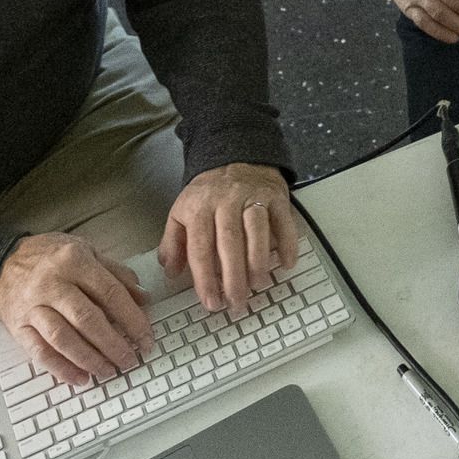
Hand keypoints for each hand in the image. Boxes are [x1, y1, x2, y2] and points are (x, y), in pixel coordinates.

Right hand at [0, 232, 153, 386]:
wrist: (0, 264)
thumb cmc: (48, 258)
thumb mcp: (85, 251)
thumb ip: (115, 273)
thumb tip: (143, 298)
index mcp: (74, 261)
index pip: (111, 293)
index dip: (133, 319)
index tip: (146, 338)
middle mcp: (52, 283)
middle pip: (88, 320)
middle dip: (113, 345)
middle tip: (130, 360)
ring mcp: (33, 306)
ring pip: (64, 339)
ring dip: (90, 360)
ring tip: (108, 371)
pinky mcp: (19, 327)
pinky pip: (40, 352)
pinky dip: (61, 369)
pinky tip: (80, 378)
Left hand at [159, 163, 298, 311]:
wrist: (235, 154)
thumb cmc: (207, 192)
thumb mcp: (181, 211)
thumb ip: (173, 242)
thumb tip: (171, 272)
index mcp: (199, 208)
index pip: (200, 247)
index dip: (205, 278)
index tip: (211, 302)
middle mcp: (226, 202)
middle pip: (230, 243)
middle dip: (234, 277)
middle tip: (236, 304)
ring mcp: (253, 197)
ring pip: (257, 232)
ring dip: (258, 262)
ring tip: (258, 286)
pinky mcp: (276, 196)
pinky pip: (284, 221)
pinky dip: (287, 243)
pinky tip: (286, 264)